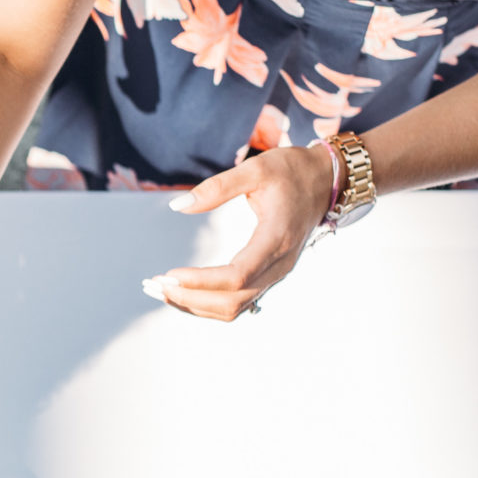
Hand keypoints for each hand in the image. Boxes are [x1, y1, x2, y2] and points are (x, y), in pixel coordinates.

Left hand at [150, 143, 335, 320]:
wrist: (325, 181)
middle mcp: (278, 264)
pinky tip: (182, 292)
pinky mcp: (269, 275)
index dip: (200, 282)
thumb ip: (217, 187)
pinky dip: (207, 302)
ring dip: (195, 305)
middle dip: (189, 297)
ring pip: (233, 308)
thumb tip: (178, 205)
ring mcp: (276, 274)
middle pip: (231, 301)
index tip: (169, 274)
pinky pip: (237, 302)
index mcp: (276, 239)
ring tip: (160, 291)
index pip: (236, 276)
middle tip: (153, 284)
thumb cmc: (291, 171)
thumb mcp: (256, 168)